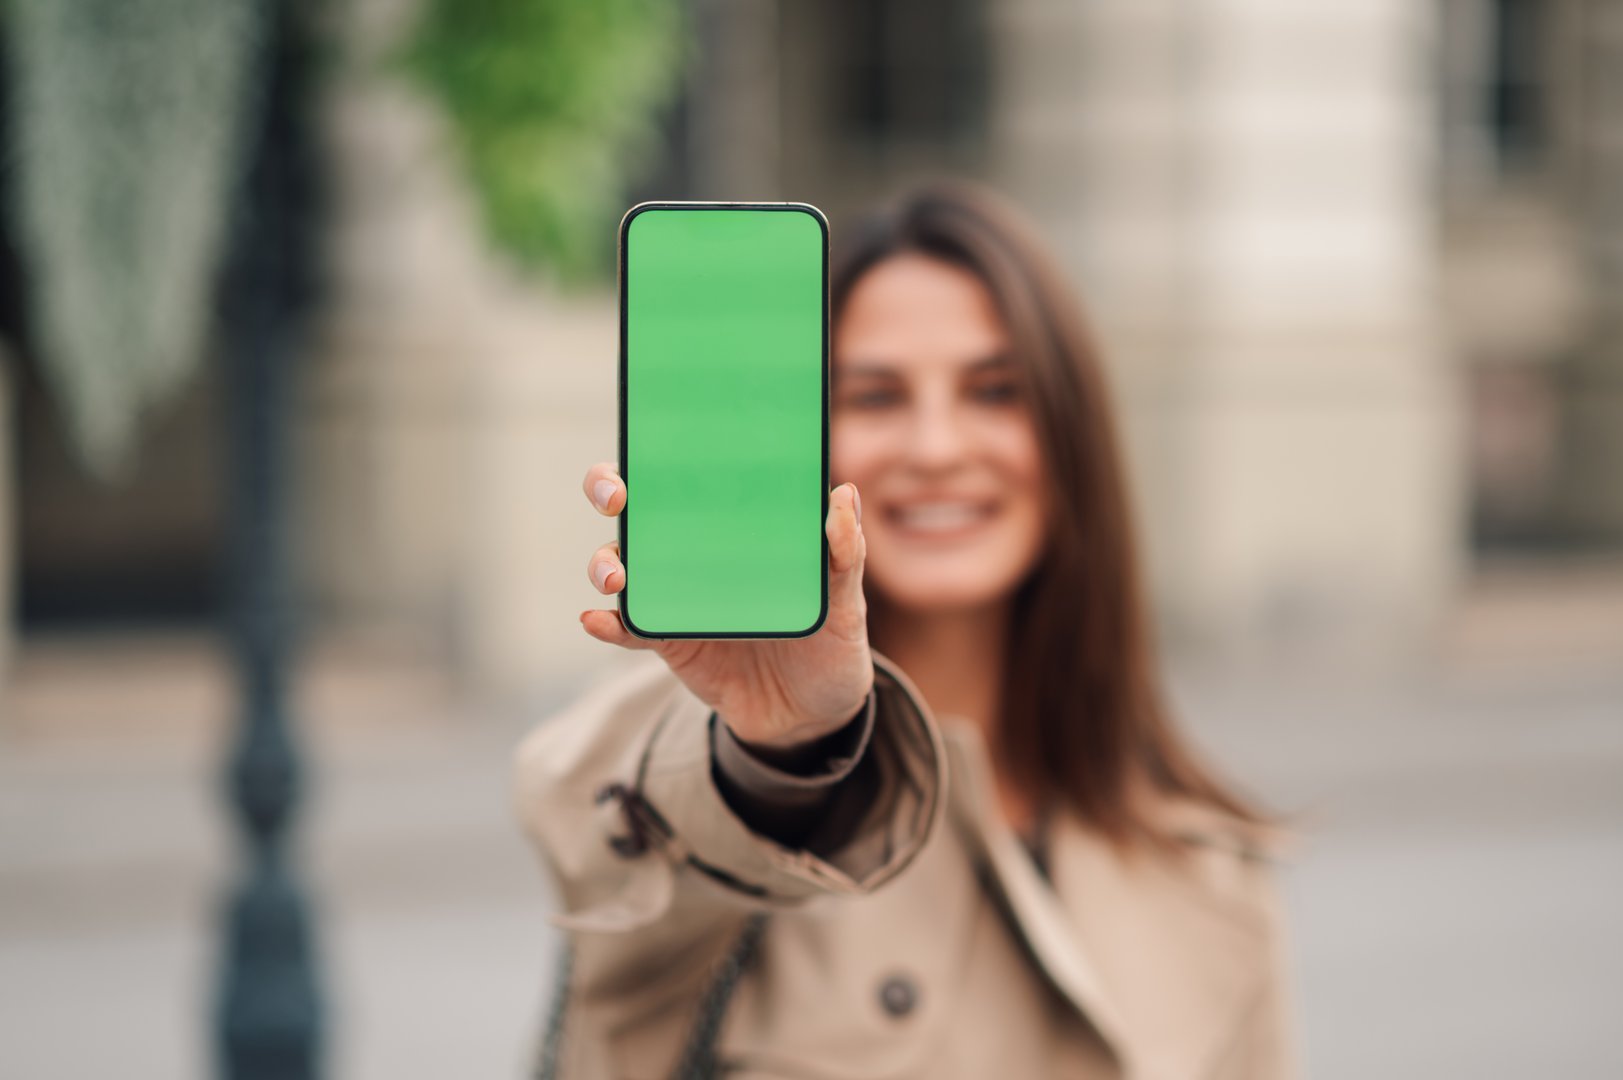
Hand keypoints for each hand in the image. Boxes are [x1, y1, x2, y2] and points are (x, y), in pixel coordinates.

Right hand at [580, 462, 873, 750]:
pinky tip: (596, 620)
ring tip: (618, 577)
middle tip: (617, 497)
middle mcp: (696, 553)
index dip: (661, 451)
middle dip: (610, 490)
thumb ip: (844, 552)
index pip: (691, 477)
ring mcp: (676, 597)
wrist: (813, 717)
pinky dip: (608, 624)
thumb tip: (843, 493)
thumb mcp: (845, 600)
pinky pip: (629, 629)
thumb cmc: (830, 645)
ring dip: (606, 563)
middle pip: (637, 509)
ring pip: (621, 565)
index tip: (649, 441)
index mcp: (737, 528)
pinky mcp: (668, 642)